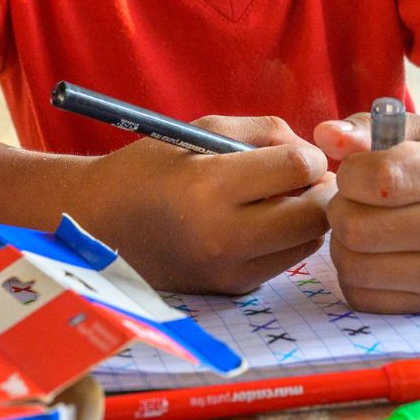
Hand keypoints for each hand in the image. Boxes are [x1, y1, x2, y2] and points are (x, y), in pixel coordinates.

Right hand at [73, 116, 332, 295]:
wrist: (100, 224)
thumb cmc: (150, 168)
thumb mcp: (202, 129)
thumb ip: (265, 133)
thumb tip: (315, 152)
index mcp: (209, 187)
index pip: (299, 169)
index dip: (311, 156)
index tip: (297, 154)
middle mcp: (222, 235)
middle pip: (314, 216)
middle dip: (319, 191)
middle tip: (303, 178)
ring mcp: (228, 269)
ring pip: (307, 243)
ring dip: (307, 218)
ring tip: (280, 199)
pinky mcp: (231, 289)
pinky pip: (283, 262)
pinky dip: (285, 241)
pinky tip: (260, 224)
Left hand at [316, 111, 419, 313]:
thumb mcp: (419, 131)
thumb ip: (368, 128)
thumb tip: (322, 136)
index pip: (381, 179)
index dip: (350, 172)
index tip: (357, 170)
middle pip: (358, 228)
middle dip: (340, 208)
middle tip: (354, 199)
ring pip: (354, 266)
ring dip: (342, 243)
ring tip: (361, 222)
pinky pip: (361, 296)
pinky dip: (353, 274)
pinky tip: (371, 252)